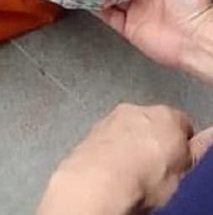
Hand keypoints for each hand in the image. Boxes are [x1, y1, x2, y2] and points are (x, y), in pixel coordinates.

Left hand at [37, 103, 194, 213]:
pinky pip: (109, 137)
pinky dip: (112, 147)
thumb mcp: (183, 169)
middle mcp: (137, 109)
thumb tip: (209, 136)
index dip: (182, 144)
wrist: (98, 182)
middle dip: (155, 140)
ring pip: (128, 128)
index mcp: (167, 115)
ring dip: (131, 142)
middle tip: (157, 166)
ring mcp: (111, 117)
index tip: (180, 159)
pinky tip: (114, 167)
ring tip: (133, 169)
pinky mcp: (91, 129)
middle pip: (152, 123)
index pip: (183, 124)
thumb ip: (196, 149)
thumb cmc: (145, 177)